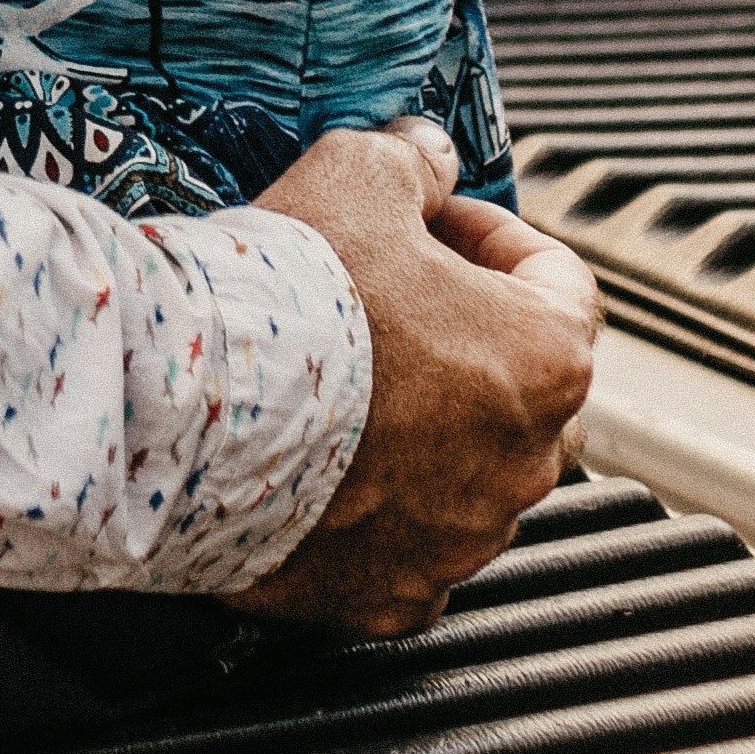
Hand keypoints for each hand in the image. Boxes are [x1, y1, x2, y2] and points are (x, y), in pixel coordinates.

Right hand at [232, 117, 597, 638]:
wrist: (195, 410)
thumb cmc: (290, 295)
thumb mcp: (356, 175)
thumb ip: (411, 162)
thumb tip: (424, 157)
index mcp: (544, 358)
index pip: (559, 282)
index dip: (491, 236)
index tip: (435, 223)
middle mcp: (524, 462)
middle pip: (520, 389)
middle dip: (463, 342)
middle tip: (383, 303)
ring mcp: (462, 541)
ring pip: (465, 476)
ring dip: (422, 434)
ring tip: (336, 389)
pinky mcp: (394, 596)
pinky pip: (402, 549)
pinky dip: (372, 515)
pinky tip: (317, 471)